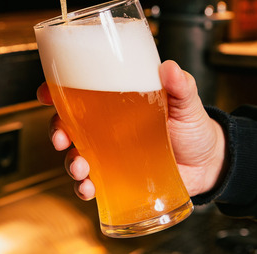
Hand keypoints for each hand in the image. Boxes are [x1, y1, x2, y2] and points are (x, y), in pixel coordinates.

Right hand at [38, 60, 226, 199]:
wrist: (210, 164)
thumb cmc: (193, 127)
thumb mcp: (187, 102)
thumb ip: (180, 84)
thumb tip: (169, 68)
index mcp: (115, 101)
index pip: (77, 92)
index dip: (55, 91)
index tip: (46, 93)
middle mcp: (105, 127)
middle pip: (66, 124)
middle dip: (55, 130)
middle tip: (60, 137)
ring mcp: (108, 153)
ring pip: (74, 155)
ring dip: (69, 162)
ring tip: (80, 167)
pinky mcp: (116, 178)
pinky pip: (90, 183)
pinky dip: (83, 187)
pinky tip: (88, 188)